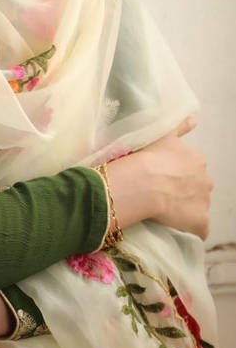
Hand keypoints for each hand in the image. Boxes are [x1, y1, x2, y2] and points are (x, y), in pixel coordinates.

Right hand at [108, 116, 212, 239]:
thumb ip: (180, 127)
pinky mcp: (200, 221)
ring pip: (198, 207)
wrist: (142, 181)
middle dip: (184, 191)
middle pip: (197, 188)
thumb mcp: (163, 135)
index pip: (192, 170)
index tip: (161, 177)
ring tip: (164, 209)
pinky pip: (200, 228)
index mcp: (197, 161)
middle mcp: (206, 180)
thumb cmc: (147, 156)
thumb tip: (194, 118)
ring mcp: (204, 202)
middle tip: (162, 193)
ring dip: (185, 209)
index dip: (176, 175)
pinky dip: (191, 228)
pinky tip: (176, 226)